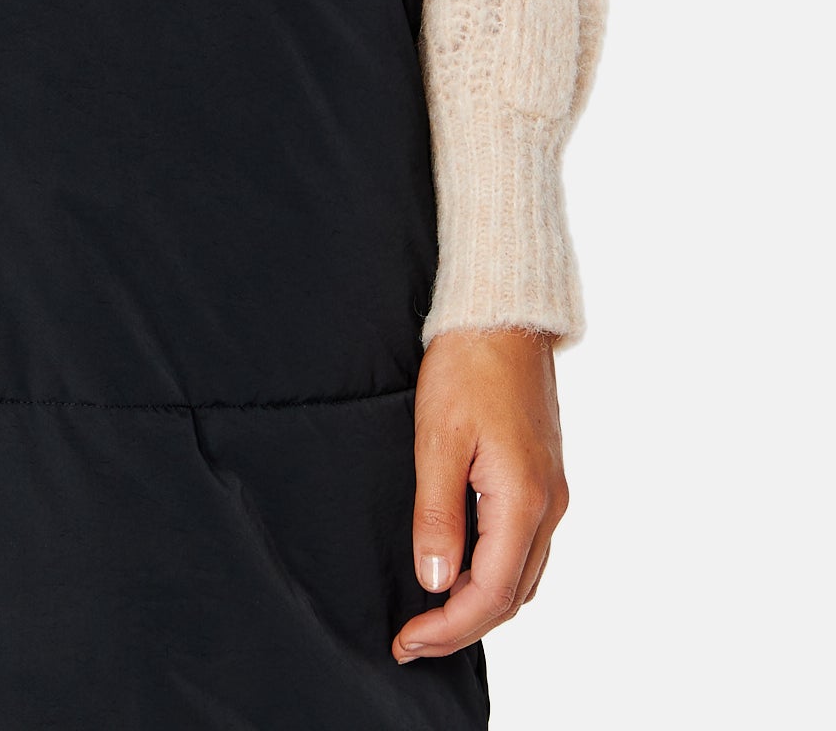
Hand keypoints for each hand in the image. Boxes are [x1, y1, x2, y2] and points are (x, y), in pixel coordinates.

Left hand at [394, 329, 567, 663]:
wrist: (504, 316)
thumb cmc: (468, 366)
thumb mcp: (438, 437)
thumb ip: (437, 514)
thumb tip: (434, 582)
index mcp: (523, 500)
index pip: (490, 595)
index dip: (448, 628)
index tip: (407, 642)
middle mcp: (548, 505)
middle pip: (512, 597)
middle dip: (462, 626)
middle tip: (412, 639)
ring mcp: (552, 493)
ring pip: (523, 576)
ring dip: (480, 604)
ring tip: (430, 613)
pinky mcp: (545, 478)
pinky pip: (526, 548)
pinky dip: (495, 574)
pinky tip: (461, 569)